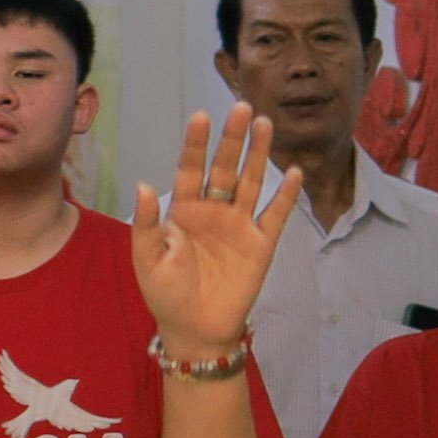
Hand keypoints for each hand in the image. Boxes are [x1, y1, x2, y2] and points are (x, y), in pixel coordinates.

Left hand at [127, 106, 292, 354]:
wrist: (195, 330)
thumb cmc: (165, 294)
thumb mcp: (146, 260)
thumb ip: (145, 223)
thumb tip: (143, 185)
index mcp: (183, 210)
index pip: (190, 169)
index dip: (195, 144)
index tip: (201, 116)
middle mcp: (213, 210)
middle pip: (225, 167)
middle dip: (232, 139)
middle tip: (242, 107)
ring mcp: (239, 225)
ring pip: (251, 182)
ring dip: (259, 154)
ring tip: (265, 124)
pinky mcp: (261, 244)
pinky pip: (276, 215)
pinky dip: (286, 195)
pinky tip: (293, 172)